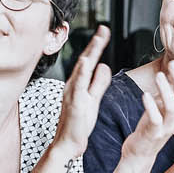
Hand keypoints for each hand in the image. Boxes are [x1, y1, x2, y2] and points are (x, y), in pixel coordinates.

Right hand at [50, 27, 113, 158]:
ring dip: (89, 54)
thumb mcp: (93, 99)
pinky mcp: (74, 105)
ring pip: (81, 70)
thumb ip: (98, 83)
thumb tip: (104, 66)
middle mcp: (73, 85)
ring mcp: (72, 94)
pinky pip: (77, 87)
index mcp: (79, 83)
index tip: (105, 32)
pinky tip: (86, 64)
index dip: (97, 46)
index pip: (90, 61)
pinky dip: (81, 74)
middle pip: (85, 61)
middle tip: (104, 28)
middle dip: (94, 44)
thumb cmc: (79, 123)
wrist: (68, 144)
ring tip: (98, 40)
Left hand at [123, 59, 173, 158]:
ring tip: (159, 75)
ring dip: (166, 89)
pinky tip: (145, 94)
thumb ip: (172, 88)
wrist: (142, 149)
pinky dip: (151, 106)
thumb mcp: (165, 103)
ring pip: (172, 107)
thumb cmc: (153, 123)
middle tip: (172, 64)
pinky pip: (155, 119)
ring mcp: (167, 127)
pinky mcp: (154, 133)